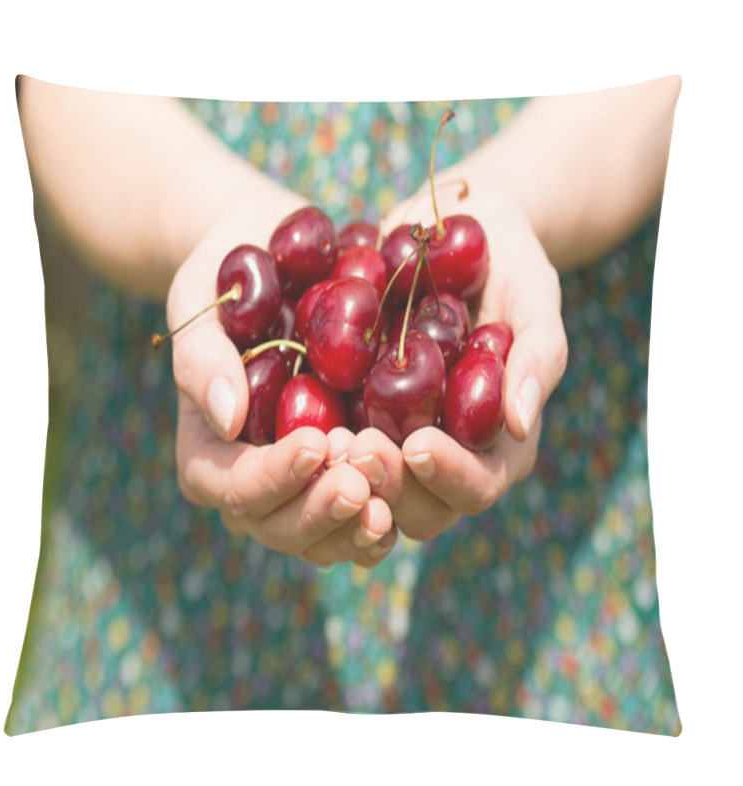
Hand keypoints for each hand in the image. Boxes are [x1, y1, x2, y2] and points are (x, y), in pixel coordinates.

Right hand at [166, 197, 397, 567]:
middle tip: (361, 481)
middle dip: (320, 511)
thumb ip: (202, 354)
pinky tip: (414, 496)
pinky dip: (388, 519)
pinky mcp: (344, 476)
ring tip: (388, 499)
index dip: (272, 476)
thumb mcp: (202, 293)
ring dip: (355, 527)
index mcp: (210, 450)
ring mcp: (301, 488)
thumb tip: (226, 418)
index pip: (232, 486)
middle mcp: (254, 482)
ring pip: (322, 539)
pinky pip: (360, 522)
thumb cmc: (230, 275)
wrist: (279, 262)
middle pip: (278, 526)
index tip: (315, 441)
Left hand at [347, 177, 567, 540]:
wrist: (449, 229)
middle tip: (355, 447)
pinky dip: (314, 451)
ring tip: (324, 442)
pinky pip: (333, 451)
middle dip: (388, 484)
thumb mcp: (532, 295)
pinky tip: (294, 428)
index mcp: (496, 442)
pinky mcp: (355, 416)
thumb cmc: (506, 262)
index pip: (478, 485)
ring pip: (371, 494)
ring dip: (346, 479)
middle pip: (420, 508)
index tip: (418, 444)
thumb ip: (538, 355)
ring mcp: (397, 440)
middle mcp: (446, 453)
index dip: (449, 475)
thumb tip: (519, 423)